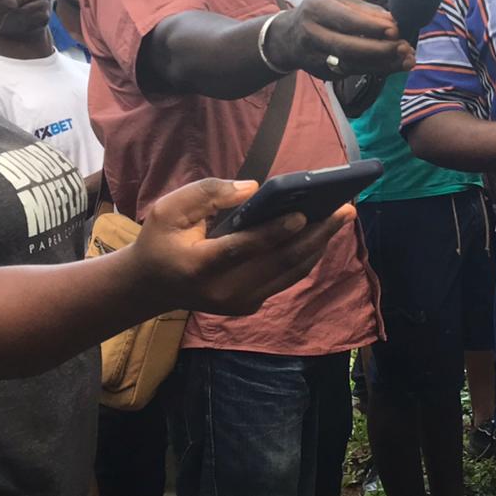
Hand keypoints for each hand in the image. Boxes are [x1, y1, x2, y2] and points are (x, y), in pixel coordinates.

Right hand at [134, 178, 355, 314]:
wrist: (151, 287)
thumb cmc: (161, 240)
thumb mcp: (169, 209)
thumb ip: (208, 194)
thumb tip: (253, 190)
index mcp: (200, 266)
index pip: (242, 249)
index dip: (273, 233)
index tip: (301, 215)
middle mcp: (224, 290)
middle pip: (279, 262)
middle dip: (316, 234)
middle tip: (343, 209)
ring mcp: (240, 302)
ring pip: (290, 272)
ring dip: (319, 244)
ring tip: (341, 217)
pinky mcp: (251, 305)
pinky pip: (286, 277)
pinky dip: (307, 254)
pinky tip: (323, 233)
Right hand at [265, 0, 414, 79]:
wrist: (287, 38)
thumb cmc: (320, 12)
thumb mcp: (335, 0)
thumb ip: (363, 7)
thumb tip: (392, 19)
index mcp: (315, 9)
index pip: (345, 20)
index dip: (371, 26)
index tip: (395, 29)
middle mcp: (312, 34)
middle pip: (346, 47)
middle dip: (378, 49)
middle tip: (403, 47)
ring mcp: (315, 57)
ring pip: (352, 65)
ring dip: (383, 64)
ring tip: (408, 60)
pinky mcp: (323, 73)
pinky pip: (354, 73)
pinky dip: (377, 69)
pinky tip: (396, 65)